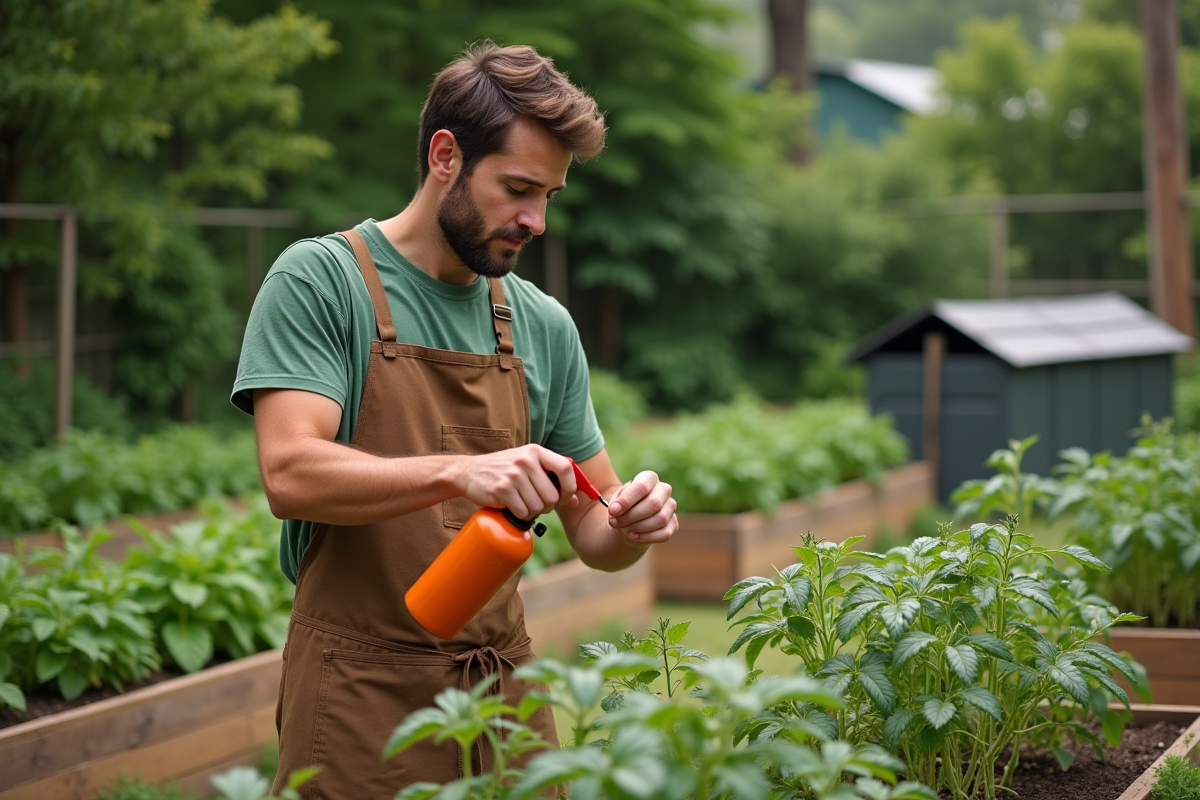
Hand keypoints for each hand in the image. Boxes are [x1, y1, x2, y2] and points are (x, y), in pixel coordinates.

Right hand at [454, 444, 578, 519]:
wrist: (468, 472)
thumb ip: (551, 478)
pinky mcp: (502, 490)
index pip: (566, 468)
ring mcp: (513, 475)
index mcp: (535, 451)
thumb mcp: (527, 465)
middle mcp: (525, 460)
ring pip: (539, 506)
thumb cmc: (503, 470)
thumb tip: (576, 502)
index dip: (570, 487)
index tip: (567, 498)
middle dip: (548, 506)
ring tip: (523, 503)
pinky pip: (523, 512)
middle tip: (537, 504)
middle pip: (553, 495)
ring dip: (533, 512)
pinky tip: (513, 507)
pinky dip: (521, 515)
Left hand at [606, 471, 676, 545]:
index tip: (613, 510)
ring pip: (660, 519)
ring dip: (638, 527)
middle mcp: (664, 489)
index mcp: (650, 478)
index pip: (642, 486)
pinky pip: (665, 533)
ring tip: (623, 530)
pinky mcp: (674, 523)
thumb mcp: (616, 502)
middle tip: (615, 522)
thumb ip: (616, 504)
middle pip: (654, 503)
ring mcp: (671, 507)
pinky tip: (633, 536)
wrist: (629, 523)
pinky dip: (646, 537)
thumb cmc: (623, 508)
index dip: (627, 500)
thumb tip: (615, 510)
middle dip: (631, 516)